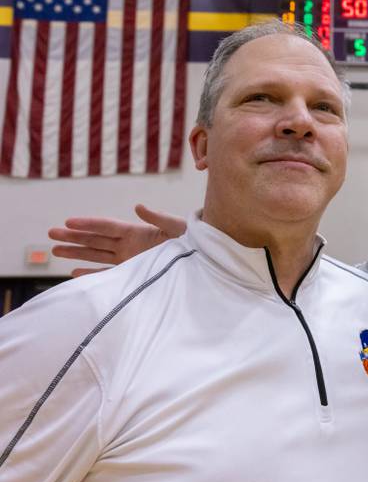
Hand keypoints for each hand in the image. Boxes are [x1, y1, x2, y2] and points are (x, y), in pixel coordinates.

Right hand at [49, 205, 186, 276]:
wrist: (202, 259)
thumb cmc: (193, 240)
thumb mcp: (177, 226)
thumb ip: (158, 217)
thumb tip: (138, 206)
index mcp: (136, 231)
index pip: (106, 226)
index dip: (88, 223)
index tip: (68, 221)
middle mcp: (128, 245)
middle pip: (95, 239)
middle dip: (74, 236)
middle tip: (51, 233)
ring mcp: (128, 259)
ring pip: (96, 255)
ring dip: (76, 253)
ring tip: (55, 250)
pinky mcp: (132, 274)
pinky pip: (107, 275)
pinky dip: (91, 275)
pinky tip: (74, 273)